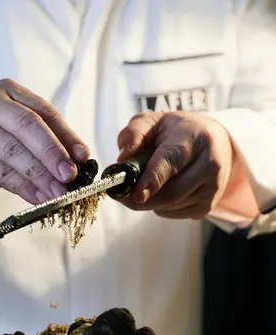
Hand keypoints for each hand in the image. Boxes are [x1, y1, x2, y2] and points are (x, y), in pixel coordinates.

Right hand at [0, 79, 88, 204]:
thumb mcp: (12, 136)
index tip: (83, 156)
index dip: (67, 135)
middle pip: (29, 125)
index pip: (44, 111)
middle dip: (53, 153)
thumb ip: (40, 143)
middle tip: (71, 176)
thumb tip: (76, 163)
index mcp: (7, 92)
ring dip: (40, 175)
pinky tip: (37, 197)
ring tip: (58, 193)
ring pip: (14, 150)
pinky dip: (22, 186)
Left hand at [116, 112, 234, 219]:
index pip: (172, 160)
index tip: (136, 194)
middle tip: (120, 194)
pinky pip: (174, 213)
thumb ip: (134, 133)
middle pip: (172, 192)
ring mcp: (213, 188)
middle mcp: (210, 163)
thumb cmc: (175, 131)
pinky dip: (160, 206)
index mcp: (194, 136)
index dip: (153, 179)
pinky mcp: (208, 205)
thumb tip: (123, 158)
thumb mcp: (152, 121)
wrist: (213, 141)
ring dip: (149, 200)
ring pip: (171, 205)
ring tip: (143, 183)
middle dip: (143, 197)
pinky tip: (160, 189)